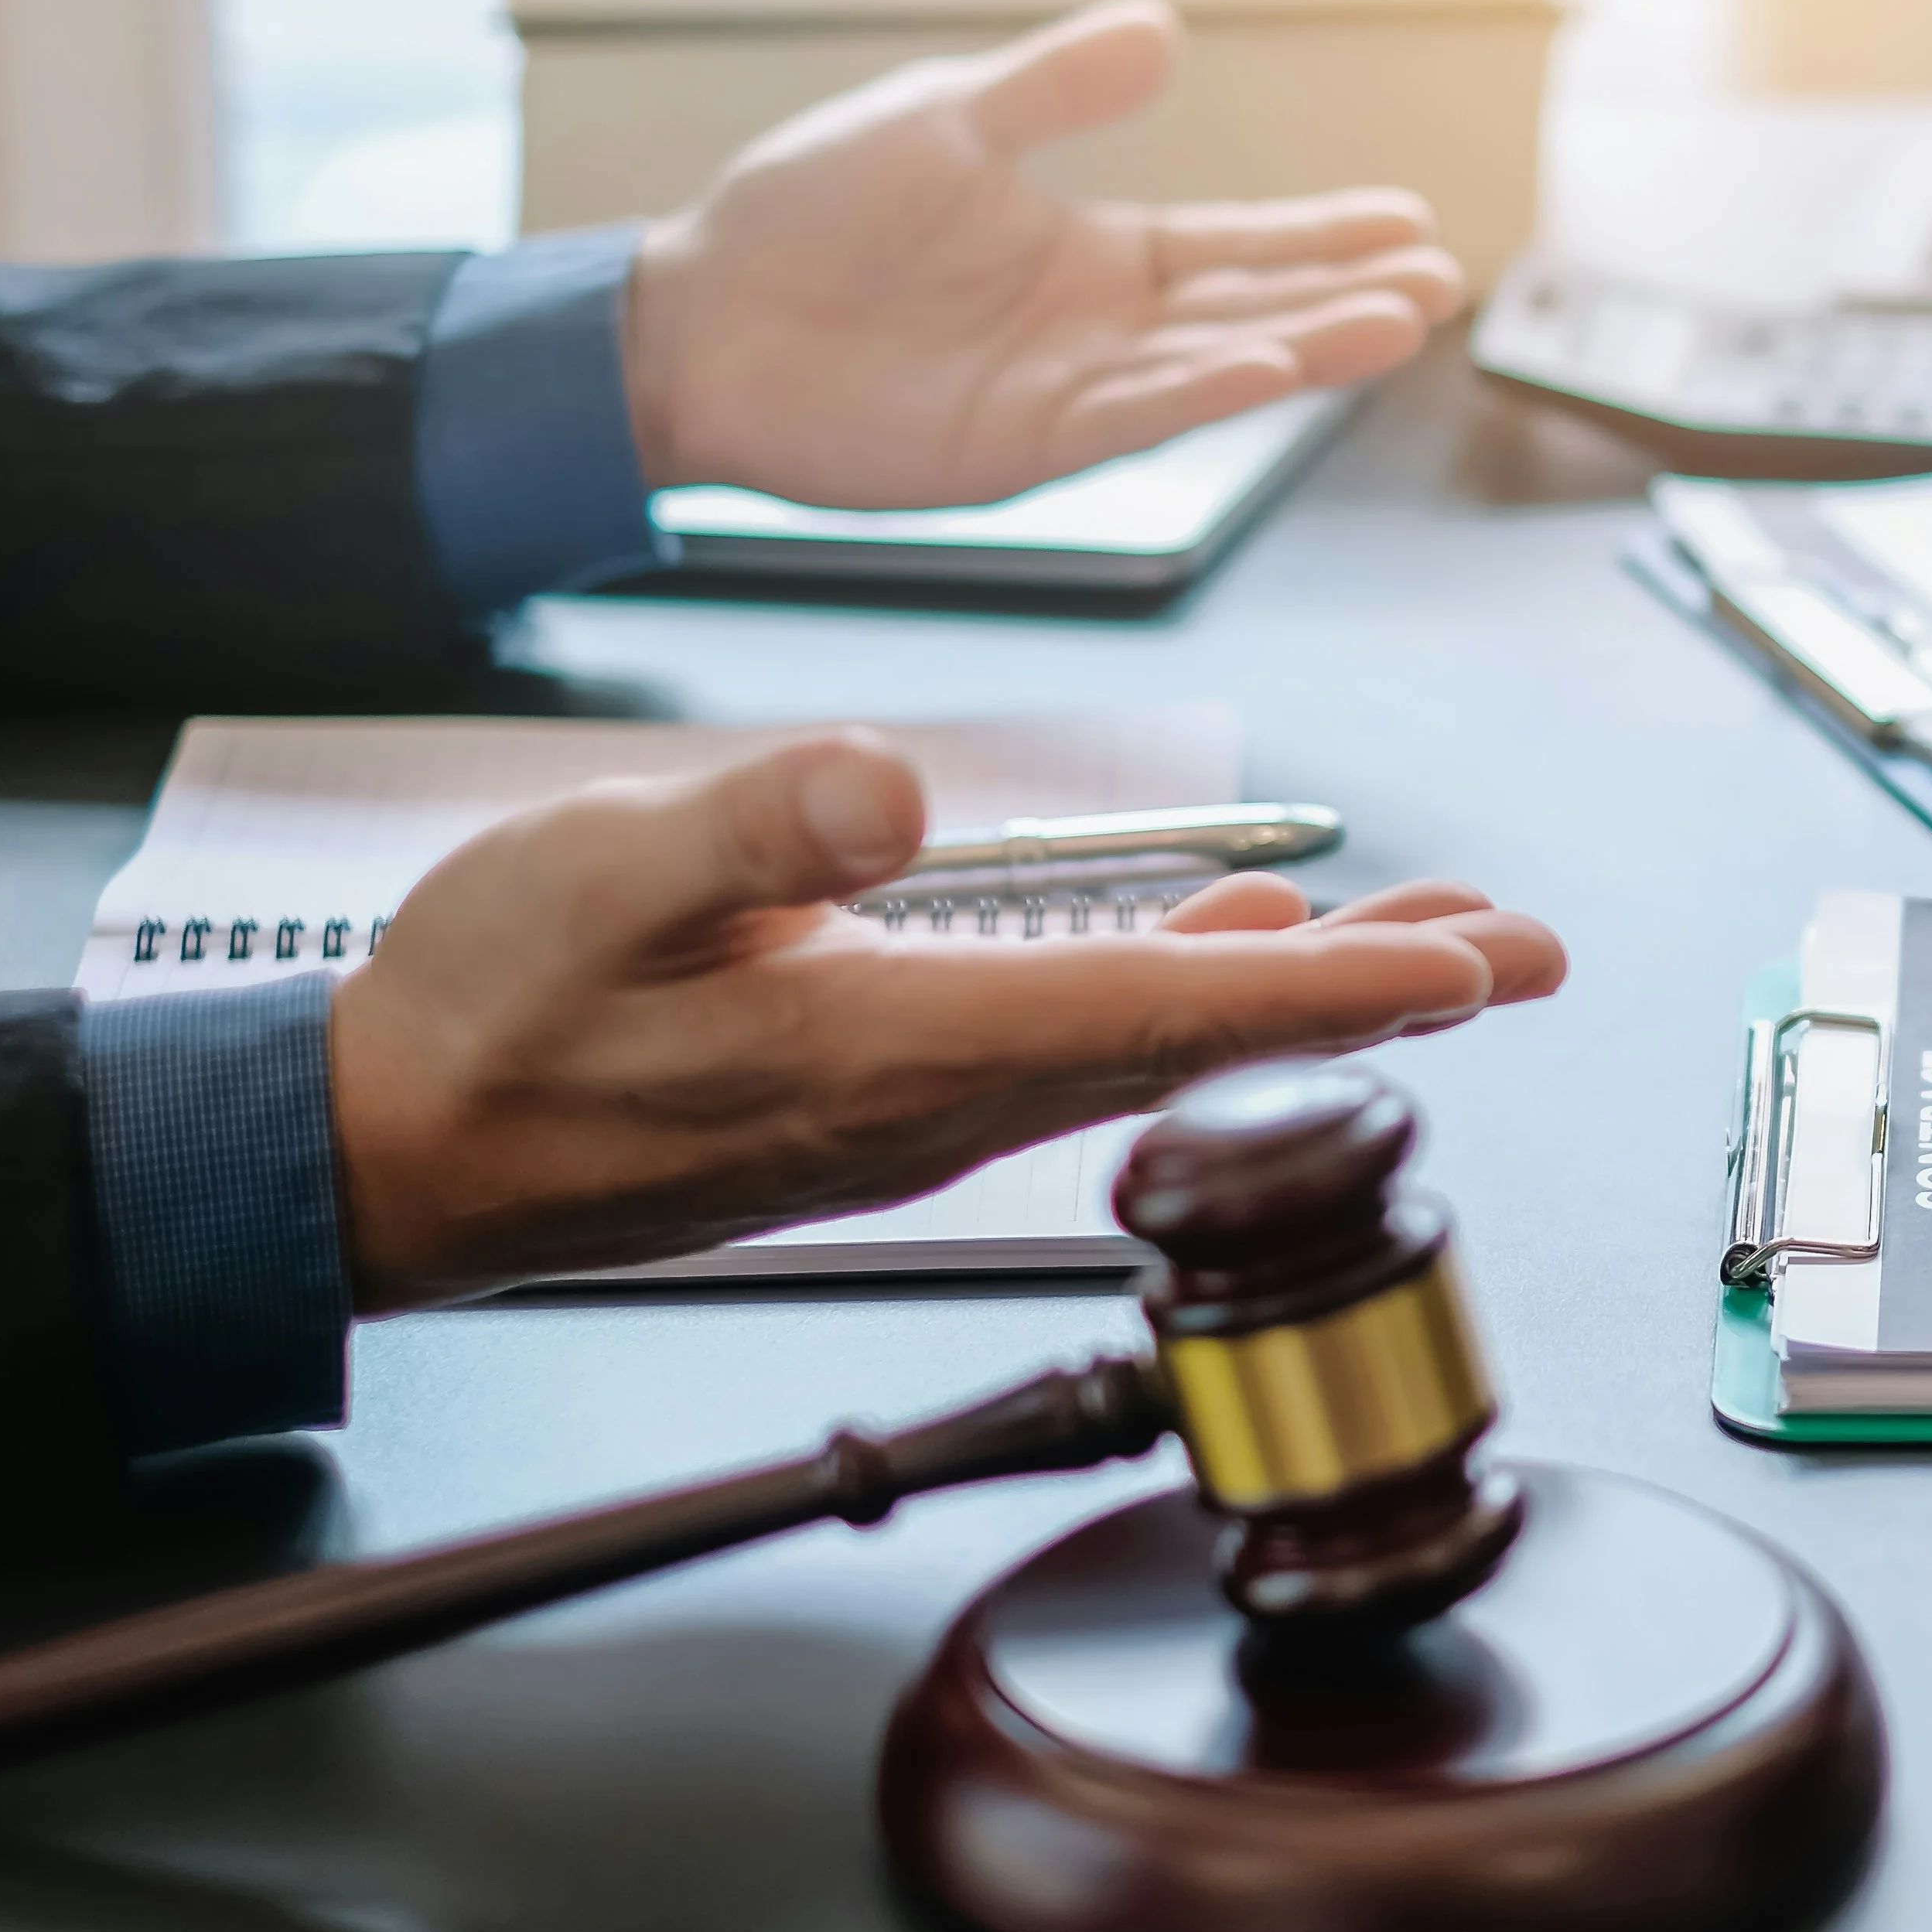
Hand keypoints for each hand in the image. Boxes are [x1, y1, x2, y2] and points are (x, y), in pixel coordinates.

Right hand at [324, 733, 1566, 1307]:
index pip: (1165, 1015)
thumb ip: (752, 827)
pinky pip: (1087, 1041)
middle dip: (1382, 996)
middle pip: (1208, 1040)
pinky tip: (1243, 940)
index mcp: (896, 1046)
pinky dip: (1194, 986)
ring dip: (1307, 988)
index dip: (1331, 992)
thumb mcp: (596, 875)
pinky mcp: (894, 1091)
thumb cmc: (485, 1015)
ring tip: (1439, 941)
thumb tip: (896, 784)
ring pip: (1163, 1041)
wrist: (402, 1147)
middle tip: (1530, 953)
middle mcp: (942, 1100)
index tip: (1469, 972)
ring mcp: (925, 1107)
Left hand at [621, 0, 1466, 509]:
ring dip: (1306, 346)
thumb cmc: (801, 215)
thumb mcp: (943, 118)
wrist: (694, 317)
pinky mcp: (1019, 449)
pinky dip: (1202, 392)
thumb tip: (1162, 29)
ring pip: (1212, 367)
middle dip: (1346, 294)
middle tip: (1441, 279)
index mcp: (1087, 252)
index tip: (1409, 218)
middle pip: (1249, 307)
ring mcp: (1065, 394)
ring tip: (1400, 322)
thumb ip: (1056, 87)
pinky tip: (1267, 364)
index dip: (1321, 233)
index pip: (1233, 244)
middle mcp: (1095, 329)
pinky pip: (1130, 416)